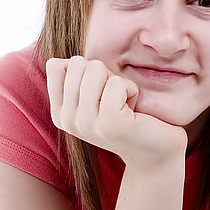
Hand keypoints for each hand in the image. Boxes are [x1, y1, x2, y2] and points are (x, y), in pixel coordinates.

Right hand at [45, 56, 187, 167]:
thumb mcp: (92, 93)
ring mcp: (86, 123)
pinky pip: (116, 84)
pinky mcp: (109, 123)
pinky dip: (131, 90)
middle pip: (77, 64)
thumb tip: (57, 61)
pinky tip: (132, 111)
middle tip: (114, 98)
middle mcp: (67, 120)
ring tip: (122, 104)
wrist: (155, 148)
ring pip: (95, 69)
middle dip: (102, 73)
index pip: (55, 66)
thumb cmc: (124, 112)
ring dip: (117, 81)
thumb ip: (73, 75)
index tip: (98, 91)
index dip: (83, 69)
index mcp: (59, 113)